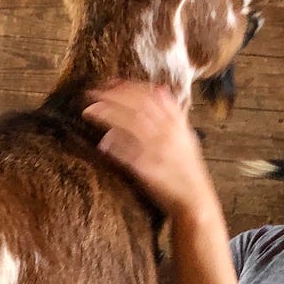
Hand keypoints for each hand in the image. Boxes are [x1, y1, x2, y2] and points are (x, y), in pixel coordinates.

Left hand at [82, 80, 218, 222]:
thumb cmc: (187, 170)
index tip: (110, 82)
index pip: (150, 96)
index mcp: (176, 123)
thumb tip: (159, 90)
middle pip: (137, 106)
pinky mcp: (148, 169)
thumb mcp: (184, 136)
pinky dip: (114, 147)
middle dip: (112, 96)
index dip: (128, 87)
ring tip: (89, 110)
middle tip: (91, 92)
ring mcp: (157, 150)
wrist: (195, 200)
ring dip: (108, 115)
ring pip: (130, 124)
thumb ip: (172, 114)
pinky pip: (128, 154)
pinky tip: (100, 144)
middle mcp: (168, 132)